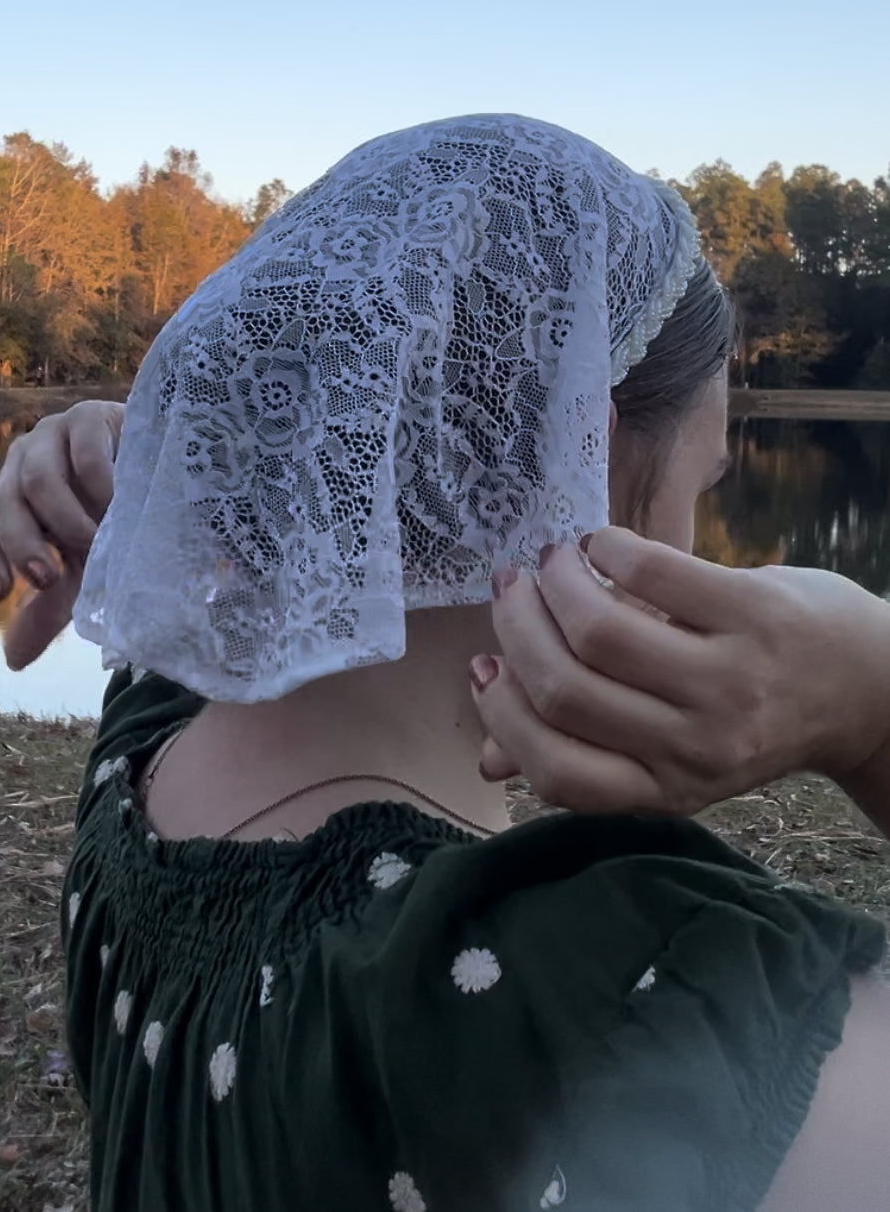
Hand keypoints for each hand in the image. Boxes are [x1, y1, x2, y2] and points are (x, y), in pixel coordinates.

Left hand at [0, 400, 124, 667]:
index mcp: (15, 500)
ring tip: (96, 542)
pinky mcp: (89, 417)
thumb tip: (13, 659)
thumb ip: (49, 607)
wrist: (168, 474)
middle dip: (23, 547)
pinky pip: (83, 452)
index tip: (0, 593)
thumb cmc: (118, 523)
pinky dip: (99, 485)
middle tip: (51, 577)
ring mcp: (54, 435)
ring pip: (37, 479)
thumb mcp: (83, 570)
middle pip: (4, 504)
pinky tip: (119, 507)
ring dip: (64, 520)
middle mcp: (24, 464)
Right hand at [472, 528, 889, 816]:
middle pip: (565, 690)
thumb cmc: (752, 714)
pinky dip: (606, 548)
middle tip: (510, 588)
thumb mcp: (673, 752)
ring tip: (550, 560)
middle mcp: (696, 747)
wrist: (867, 687)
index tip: (482, 664)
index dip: (502, 715)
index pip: (557, 772)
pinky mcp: (753, 615)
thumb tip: (485, 759)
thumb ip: (585, 752)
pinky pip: (652, 573)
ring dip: (555, 583)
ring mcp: (728, 682)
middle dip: (517, 628)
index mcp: (666, 789)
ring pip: (600, 631)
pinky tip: (599, 543)